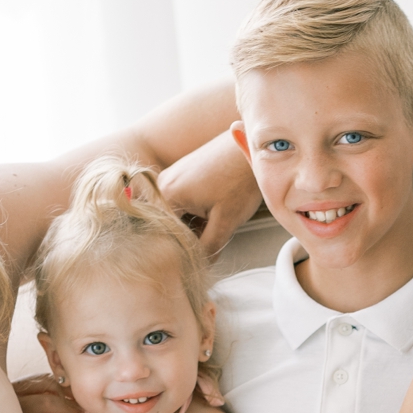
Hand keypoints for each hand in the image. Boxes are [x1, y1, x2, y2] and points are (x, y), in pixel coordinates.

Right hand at [158, 131, 264, 256]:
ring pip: (179, 214)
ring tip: (219, 220)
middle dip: (192, 237)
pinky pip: (183, 202)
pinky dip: (197, 212)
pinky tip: (216, 210)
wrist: (250, 147)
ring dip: (196, 225)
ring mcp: (171, 177)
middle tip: (215, 240)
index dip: (185, 251)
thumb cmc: (240, 180)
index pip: (167, 236)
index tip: (201, 258)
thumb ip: (209, 248)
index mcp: (167, 196)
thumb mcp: (226, 221)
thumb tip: (199, 265)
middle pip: (171, 225)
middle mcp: (162, 185)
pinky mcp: (182, 173)